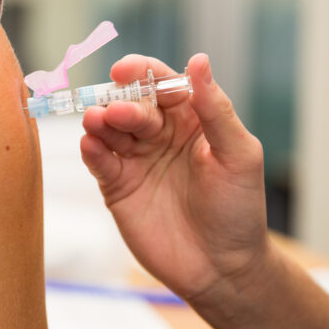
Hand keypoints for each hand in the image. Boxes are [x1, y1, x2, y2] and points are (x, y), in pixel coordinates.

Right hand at [80, 53, 268, 301]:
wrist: (221, 269)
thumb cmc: (239, 210)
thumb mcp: (238, 155)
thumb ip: (216, 109)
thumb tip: (199, 59)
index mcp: (191, 119)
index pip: (162, 84)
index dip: (143, 72)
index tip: (126, 70)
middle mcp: (160, 134)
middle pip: (131, 104)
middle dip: (122, 103)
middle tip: (117, 113)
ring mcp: (136, 159)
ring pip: (109, 129)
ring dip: (99, 121)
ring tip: (95, 121)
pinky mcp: (117, 186)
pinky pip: (99, 161)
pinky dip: (91, 150)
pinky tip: (90, 145)